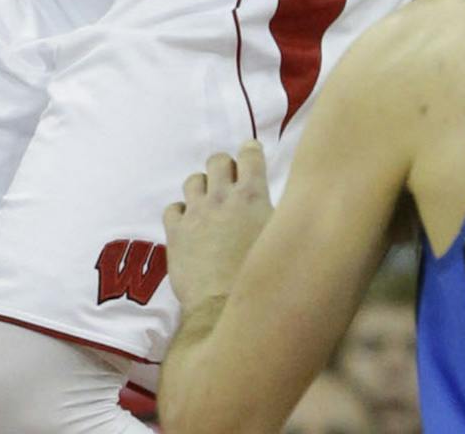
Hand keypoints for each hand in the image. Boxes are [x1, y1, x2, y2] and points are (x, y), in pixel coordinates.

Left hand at [163, 139, 273, 307]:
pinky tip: (190, 225)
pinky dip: (181, 213)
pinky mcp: (176, 232)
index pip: (249, 156)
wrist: (227, 312)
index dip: (251, 152)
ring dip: (202, 188)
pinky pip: (173, 208)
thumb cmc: (265, 282)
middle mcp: (221, 198)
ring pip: (193, 180)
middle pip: (217, 161)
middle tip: (231, 183)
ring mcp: (195, 213)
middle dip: (225, 167)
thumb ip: (279, 219)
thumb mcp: (282, 243)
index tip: (251, 153)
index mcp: (252, 198)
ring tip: (210, 205)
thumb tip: (291, 211)